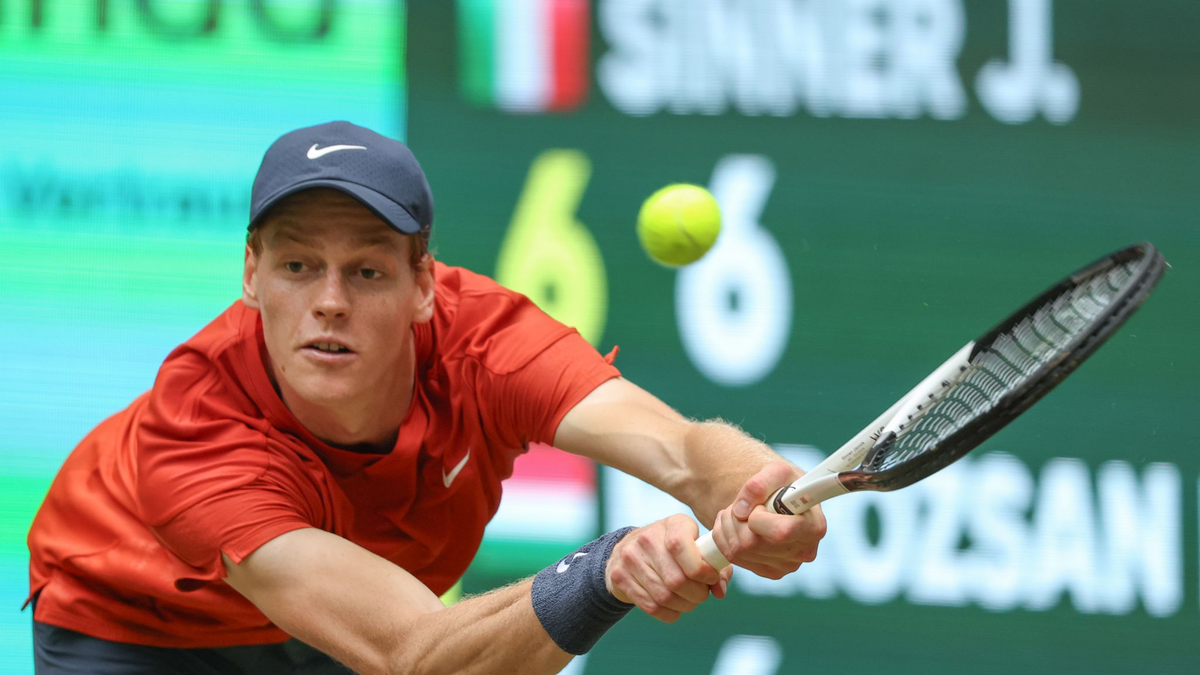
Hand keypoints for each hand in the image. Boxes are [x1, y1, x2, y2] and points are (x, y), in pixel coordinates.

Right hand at [604, 514, 733, 622]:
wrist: (629, 549)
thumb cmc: (673, 550)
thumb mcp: (695, 547)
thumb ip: (715, 567)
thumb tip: (720, 591)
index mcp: (672, 524)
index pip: (681, 545)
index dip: (701, 569)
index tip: (710, 579)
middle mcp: (648, 538)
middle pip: (676, 579)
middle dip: (697, 594)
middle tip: (702, 594)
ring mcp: (630, 557)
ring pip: (664, 596)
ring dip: (684, 605)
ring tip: (689, 601)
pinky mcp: (620, 577)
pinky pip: (651, 606)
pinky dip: (669, 613)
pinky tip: (674, 608)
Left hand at [710, 460, 826, 578]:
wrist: (782, 500)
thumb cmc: (784, 484)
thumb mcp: (776, 471)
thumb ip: (758, 484)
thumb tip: (740, 511)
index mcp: (814, 527)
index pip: (780, 532)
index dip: (759, 519)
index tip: (759, 506)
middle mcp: (804, 552)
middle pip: (752, 544)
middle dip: (737, 519)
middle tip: (743, 505)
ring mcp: (786, 566)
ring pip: (738, 551)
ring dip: (728, 525)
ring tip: (739, 512)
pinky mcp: (769, 572)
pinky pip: (733, 557)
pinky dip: (725, 537)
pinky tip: (736, 525)